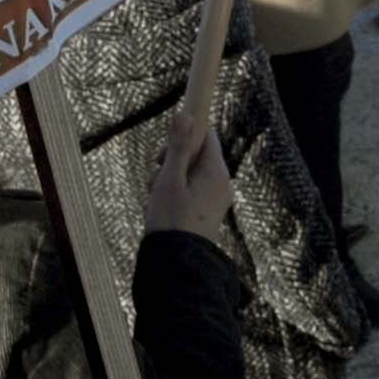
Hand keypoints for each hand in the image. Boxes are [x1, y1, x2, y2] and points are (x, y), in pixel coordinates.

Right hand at [139, 104, 229, 243]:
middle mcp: (222, 183)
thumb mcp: (169, 179)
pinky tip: (161, 210)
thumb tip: (187, 114)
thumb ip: (178, 147)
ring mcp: (217, 198)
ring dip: (170, 181)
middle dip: (171, 163)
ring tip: (156, 199)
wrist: (177, 265)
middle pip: (196, 155)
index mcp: (216, 171)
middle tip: (156, 181)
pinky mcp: (209, 212)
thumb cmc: (171, 220)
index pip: (206, 135)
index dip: (183, 138)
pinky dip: (175, 195)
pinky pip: (192, 192)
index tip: (163, 155)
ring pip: (191, 174)